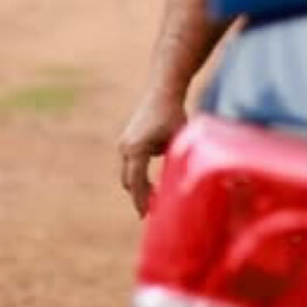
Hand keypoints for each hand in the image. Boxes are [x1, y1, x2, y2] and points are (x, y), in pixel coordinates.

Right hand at [116, 91, 187, 218]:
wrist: (163, 91)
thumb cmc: (173, 115)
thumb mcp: (177, 141)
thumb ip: (176, 162)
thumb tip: (182, 184)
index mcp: (136, 150)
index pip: (136, 183)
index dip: (141, 201)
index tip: (146, 215)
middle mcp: (125, 147)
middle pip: (128, 181)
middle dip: (139, 196)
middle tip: (152, 210)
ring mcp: (124, 143)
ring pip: (128, 173)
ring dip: (138, 186)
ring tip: (153, 200)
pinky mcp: (127, 140)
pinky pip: (130, 164)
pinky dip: (138, 176)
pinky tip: (151, 184)